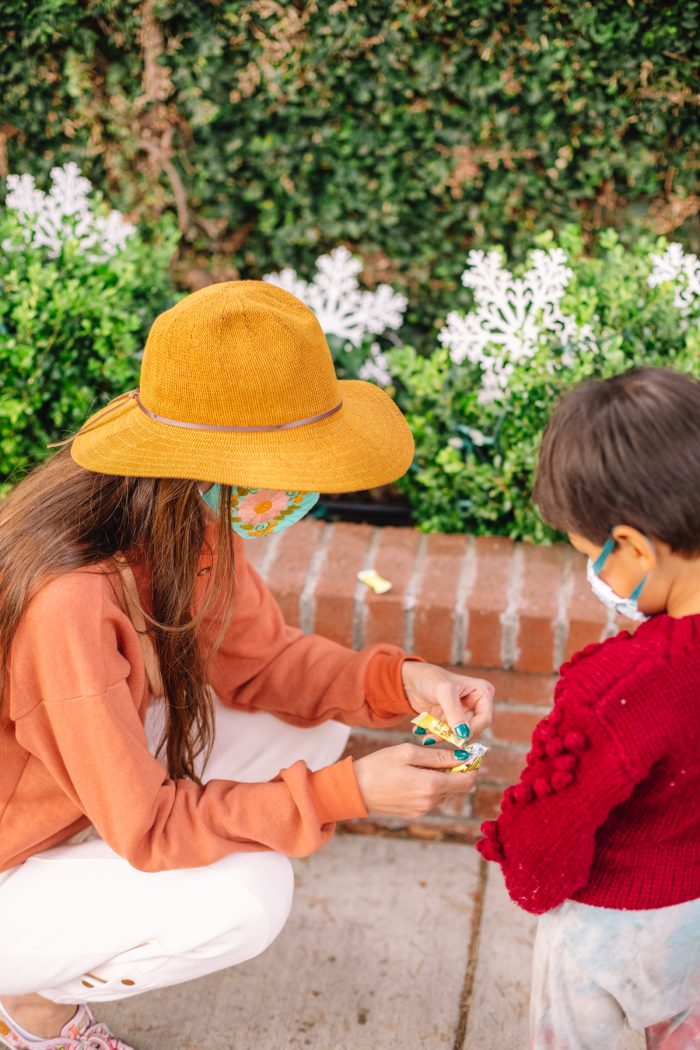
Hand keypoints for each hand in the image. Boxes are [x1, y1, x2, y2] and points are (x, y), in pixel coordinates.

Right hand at [353, 743, 476, 817]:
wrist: (355, 789)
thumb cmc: (379, 766)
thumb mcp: (408, 752)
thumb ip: (439, 756)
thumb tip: (463, 757)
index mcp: (431, 786)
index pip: (467, 780)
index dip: (472, 766)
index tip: (470, 752)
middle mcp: (430, 802)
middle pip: (458, 787)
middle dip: (458, 770)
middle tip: (445, 753)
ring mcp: (422, 810)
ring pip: (446, 792)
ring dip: (444, 778)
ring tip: (426, 762)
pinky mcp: (414, 812)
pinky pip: (433, 798)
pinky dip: (432, 785)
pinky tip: (417, 774)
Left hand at [401, 661, 493, 740]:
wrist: (411, 680)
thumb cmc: (430, 678)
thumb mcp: (443, 692)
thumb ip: (454, 713)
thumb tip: (464, 735)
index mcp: (483, 693)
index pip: (485, 719)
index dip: (472, 730)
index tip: (456, 736)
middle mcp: (477, 705)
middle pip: (473, 729)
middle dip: (454, 735)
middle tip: (435, 737)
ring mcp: (464, 714)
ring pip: (459, 735)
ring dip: (443, 737)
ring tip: (426, 736)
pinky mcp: (452, 722)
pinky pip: (448, 735)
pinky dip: (436, 736)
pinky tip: (422, 731)